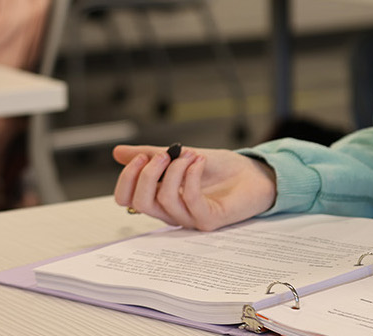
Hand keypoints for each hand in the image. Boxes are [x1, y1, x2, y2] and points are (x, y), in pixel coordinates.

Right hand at [112, 144, 277, 231]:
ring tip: (191, 155)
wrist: (255, 174)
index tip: (140, 156)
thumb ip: (151, 155)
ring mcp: (190, 218)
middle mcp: (172, 212)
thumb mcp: (180, 156)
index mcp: (160, 198)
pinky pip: (190, 199)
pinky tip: (200, 161)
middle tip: (163, 155)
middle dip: (146, 174)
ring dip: (175, 169)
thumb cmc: (221, 169)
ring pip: (164, 199)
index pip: (127, 199)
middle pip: (139, 202)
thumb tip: (118, 152)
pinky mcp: (209, 220)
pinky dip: (191, 175)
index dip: (127, 178)